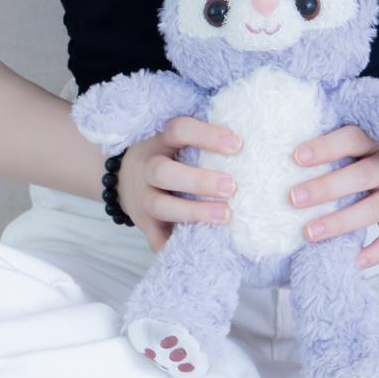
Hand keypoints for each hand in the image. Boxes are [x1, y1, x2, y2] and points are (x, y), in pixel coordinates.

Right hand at [116, 117, 243, 253]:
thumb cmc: (168, 156)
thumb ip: (204, 140)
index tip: (237, 145)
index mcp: (160, 141)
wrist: (125, 179)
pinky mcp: (145, 224)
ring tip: (226, 216)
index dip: (206, 136)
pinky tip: (200, 247)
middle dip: (199, 180)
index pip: (178, 130)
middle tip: (232, 186)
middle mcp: (147, 168)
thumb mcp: (176, 141)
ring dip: (194, 212)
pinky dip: (175, 245)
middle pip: (163, 172)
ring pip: (160, 206)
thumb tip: (253, 138)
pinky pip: (156, 238)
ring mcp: (142, 198)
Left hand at [287, 126, 378, 269]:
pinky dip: (376, 252)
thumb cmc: (376, 154)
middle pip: (360, 175)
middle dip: (326, 188)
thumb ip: (336, 146)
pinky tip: (354, 261)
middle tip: (293, 198)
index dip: (326, 147)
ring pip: (372, 209)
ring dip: (340, 222)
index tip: (296, 157)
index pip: (351, 139)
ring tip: (309, 233)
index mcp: (375, 140)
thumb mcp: (364, 141)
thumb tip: (279, 156)